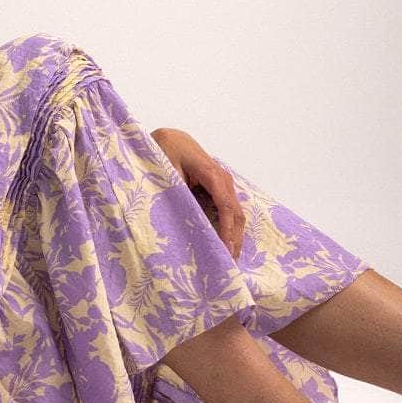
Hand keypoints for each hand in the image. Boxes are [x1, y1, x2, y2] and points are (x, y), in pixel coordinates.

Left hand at [150, 127, 246, 259]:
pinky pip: (229, 210)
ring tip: (229, 259)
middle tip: (228, 264)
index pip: (226, 206)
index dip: (227, 230)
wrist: (170, 138)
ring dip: (234, 236)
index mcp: (211, 173)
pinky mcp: (220, 188)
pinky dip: (230, 228)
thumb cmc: (165, 151)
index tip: (224, 250)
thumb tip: (186, 218)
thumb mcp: (166, 170)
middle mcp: (223, 178)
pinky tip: (225, 244)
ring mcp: (224, 183)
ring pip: (236, 213)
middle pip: (236, 213)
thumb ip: (177, 191)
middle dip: (235, 239)